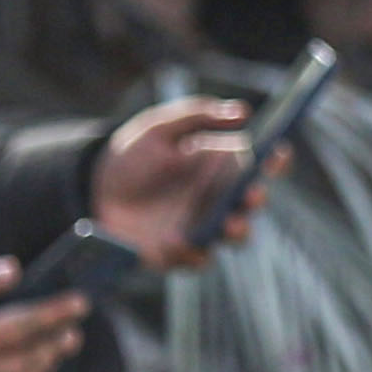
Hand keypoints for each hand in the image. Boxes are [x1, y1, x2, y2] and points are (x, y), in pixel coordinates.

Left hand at [90, 95, 268, 271]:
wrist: (94, 191)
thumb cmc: (132, 154)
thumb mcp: (159, 127)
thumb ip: (198, 115)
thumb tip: (244, 113)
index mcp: (221, 164)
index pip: (258, 162)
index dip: (274, 160)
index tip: (276, 156)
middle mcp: (219, 196)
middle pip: (252, 201)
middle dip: (256, 198)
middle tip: (252, 194)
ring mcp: (203, 226)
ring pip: (235, 234)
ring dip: (237, 231)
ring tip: (228, 224)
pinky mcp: (182, 253)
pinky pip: (198, 258)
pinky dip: (191, 252)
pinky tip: (173, 240)